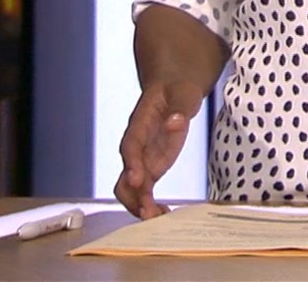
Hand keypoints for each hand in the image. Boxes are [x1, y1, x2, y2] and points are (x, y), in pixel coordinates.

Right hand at [115, 80, 205, 218]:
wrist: (173, 89)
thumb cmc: (177, 89)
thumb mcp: (183, 93)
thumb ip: (179, 107)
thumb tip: (175, 121)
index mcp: (140, 124)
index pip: (131, 146)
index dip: (132, 164)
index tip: (138, 180)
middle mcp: (137, 145)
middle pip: (124, 175)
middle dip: (133, 196)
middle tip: (148, 212)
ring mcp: (143, 158)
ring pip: (131, 188)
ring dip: (140, 205)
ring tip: (157, 218)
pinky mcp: (152, 167)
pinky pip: (145, 190)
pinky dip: (150, 204)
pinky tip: (163, 214)